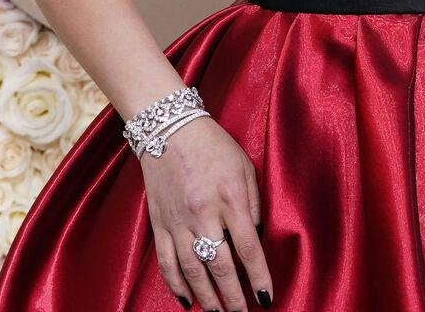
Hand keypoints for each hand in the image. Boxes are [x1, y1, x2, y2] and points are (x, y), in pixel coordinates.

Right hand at [140, 115, 274, 310]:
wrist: (169, 129)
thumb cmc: (213, 146)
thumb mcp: (245, 167)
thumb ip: (253, 204)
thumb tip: (255, 239)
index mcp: (229, 198)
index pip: (247, 247)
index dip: (258, 277)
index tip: (265, 299)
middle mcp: (203, 212)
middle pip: (220, 265)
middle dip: (233, 297)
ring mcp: (178, 220)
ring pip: (192, 269)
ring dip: (207, 298)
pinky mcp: (160, 223)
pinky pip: (167, 261)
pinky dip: (176, 284)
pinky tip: (187, 301)